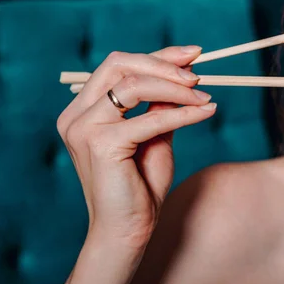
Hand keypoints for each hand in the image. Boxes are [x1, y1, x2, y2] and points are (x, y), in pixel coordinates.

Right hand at [57, 46, 215, 249]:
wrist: (128, 230)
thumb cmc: (140, 184)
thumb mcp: (154, 134)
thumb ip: (160, 105)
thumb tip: (183, 74)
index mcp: (84, 109)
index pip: (119, 66)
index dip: (159, 56)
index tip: (194, 54)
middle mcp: (76, 115)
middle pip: (120, 64)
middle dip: (164, 64)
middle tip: (199, 75)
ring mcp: (84, 128)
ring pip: (134, 85)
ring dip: (176, 88)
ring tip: (205, 96)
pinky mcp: (100, 145)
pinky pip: (150, 118)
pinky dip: (183, 113)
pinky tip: (206, 112)